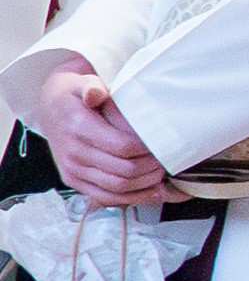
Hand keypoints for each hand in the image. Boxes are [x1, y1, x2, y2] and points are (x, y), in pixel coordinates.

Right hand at [42, 70, 179, 207]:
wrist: (49, 107)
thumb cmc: (73, 94)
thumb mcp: (81, 82)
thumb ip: (92, 87)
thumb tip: (95, 93)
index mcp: (78, 127)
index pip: (123, 147)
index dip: (148, 150)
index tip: (164, 145)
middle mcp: (73, 152)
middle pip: (124, 171)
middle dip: (152, 168)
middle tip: (168, 160)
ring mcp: (72, 169)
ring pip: (117, 188)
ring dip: (145, 185)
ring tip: (161, 174)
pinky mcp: (73, 180)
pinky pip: (105, 197)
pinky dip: (131, 198)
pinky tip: (150, 191)